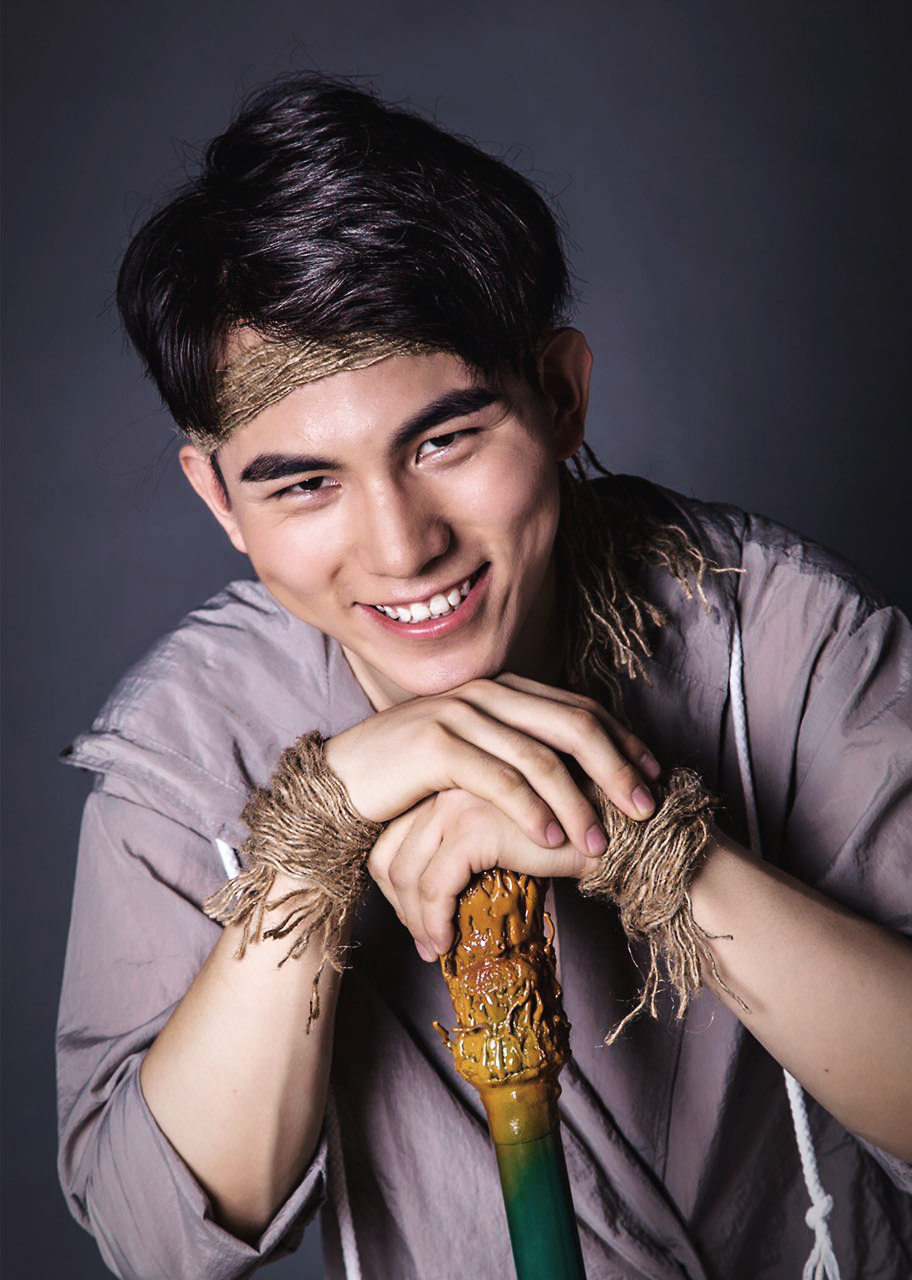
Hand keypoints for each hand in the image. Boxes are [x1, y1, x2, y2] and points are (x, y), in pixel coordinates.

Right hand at [325, 673, 659, 859]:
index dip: (622, 740)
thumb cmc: (412, 773)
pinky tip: (552, 839)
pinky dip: (532, 810)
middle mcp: (487, 693)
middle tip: (645, 807)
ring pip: (540, 756)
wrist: (342, 780)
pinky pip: (498, 779)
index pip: (579, 708)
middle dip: (616, 767)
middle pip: (573, 724)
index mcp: (503, 689)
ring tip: (601, 839)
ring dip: (578, 800)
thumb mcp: (473, 751)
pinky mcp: (435, 746)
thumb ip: (517, 748)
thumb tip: (574, 771)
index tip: (654, 774)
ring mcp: (460, 714)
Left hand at [368, 788, 589, 957]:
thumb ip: (468, 846)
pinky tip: (445, 943)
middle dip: (399, 904)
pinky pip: (434, 887)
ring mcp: (454, 803)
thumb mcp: (502, 834)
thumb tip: (437, 897)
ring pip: (405, 872)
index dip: (397, 885)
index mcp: (445, 780)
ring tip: (433, 948)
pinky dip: (433, 922)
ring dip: (414, 919)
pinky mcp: (472, 828)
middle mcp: (442, 784)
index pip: (392, 835)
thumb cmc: (565, 832)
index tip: (417, 916)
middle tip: (423, 939)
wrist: (612, 827)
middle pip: (388, 853)